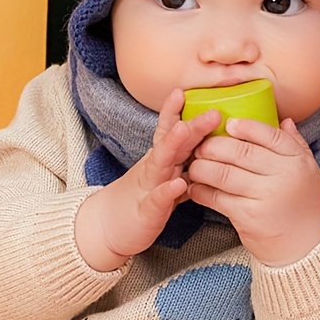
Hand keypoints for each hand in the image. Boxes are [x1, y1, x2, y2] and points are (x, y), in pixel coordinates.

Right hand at [74, 89, 219, 271]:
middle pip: (173, 142)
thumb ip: (182, 159)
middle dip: (192, 124)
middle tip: (212, 111)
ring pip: (161, 162)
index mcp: (161, 160)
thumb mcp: (164, 176)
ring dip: (173, 144)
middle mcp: (154, 168)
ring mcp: (149, 187)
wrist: (107, 228)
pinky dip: (168, 190)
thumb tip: (210, 143)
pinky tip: (179, 184)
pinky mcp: (147, 211)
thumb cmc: (141, 200)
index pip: (170, 131)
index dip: (176, 111)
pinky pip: (158, 199)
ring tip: (185, 129)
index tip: (185, 91)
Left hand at [187, 117, 319, 266]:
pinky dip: (202, 191)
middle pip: (241, 152)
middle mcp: (282, 177)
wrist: (305, 248)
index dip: (247, 127)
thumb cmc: (304, 205)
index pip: (270, 135)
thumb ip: (296, 145)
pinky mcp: (248, 217)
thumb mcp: (309, 171)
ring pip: (224, 173)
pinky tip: (195, 186)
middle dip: (214, 145)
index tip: (229, 124)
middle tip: (202, 145)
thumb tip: (285, 120)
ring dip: (202, 167)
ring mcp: (264, 197)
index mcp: (297, 161)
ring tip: (194, 164)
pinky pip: (218, 198)